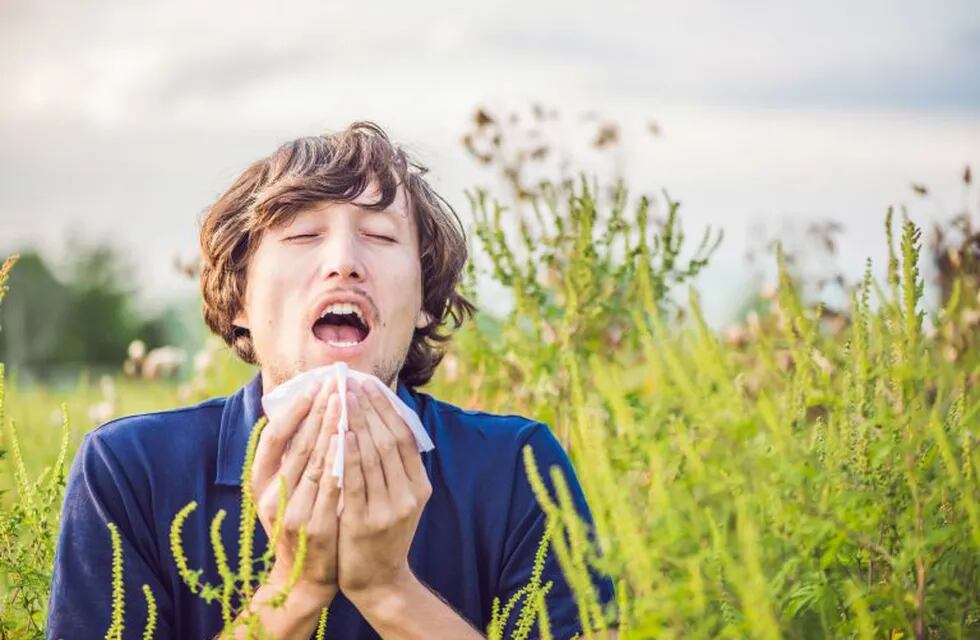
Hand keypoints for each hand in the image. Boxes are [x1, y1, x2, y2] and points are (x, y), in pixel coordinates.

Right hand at [251, 377, 342, 605]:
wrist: (304, 578)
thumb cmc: (299, 522)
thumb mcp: (284, 491)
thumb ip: (290, 458)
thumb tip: (304, 411)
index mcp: (259, 483)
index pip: (273, 437)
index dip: (294, 410)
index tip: (313, 386)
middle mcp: (270, 497)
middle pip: (297, 444)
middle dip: (319, 411)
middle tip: (336, 384)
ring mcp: (293, 513)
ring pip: (315, 462)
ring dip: (331, 428)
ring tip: (345, 402)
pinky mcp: (316, 528)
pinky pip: (331, 488)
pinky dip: (341, 461)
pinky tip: (351, 440)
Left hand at [336, 378, 431, 601]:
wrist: (378, 581)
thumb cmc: (383, 534)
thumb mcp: (399, 500)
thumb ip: (394, 468)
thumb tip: (381, 421)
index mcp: (420, 486)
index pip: (404, 436)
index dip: (386, 408)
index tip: (368, 385)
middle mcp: (409, 495)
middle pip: (388, 440)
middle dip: (367, 409)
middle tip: (348, 384)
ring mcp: (389, 509)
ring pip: (372, 456)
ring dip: (355, 423)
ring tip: (340, 399)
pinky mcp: (366, 523)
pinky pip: (354, 480)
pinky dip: (346, 454)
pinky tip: (336, 434)